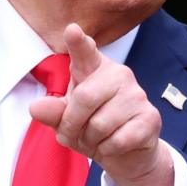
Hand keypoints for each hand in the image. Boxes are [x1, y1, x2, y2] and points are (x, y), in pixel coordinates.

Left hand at [30, 23, 174, 185]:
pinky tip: (114, 145)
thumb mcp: (66, 121)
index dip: (78, 43)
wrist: (127, 155)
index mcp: (94, 70)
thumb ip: (53, 113)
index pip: (85, 52)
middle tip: (75, 135)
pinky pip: (118, 140)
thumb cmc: (93, 129)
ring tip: (97, 140)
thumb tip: (36, 108)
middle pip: (84, 97)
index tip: (72, 30)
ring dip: (91, 141)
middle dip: (72, 125)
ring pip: (100, 124)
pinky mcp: (150, 117)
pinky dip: (108, 150)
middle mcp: (119, 75)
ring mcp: (137, 95)